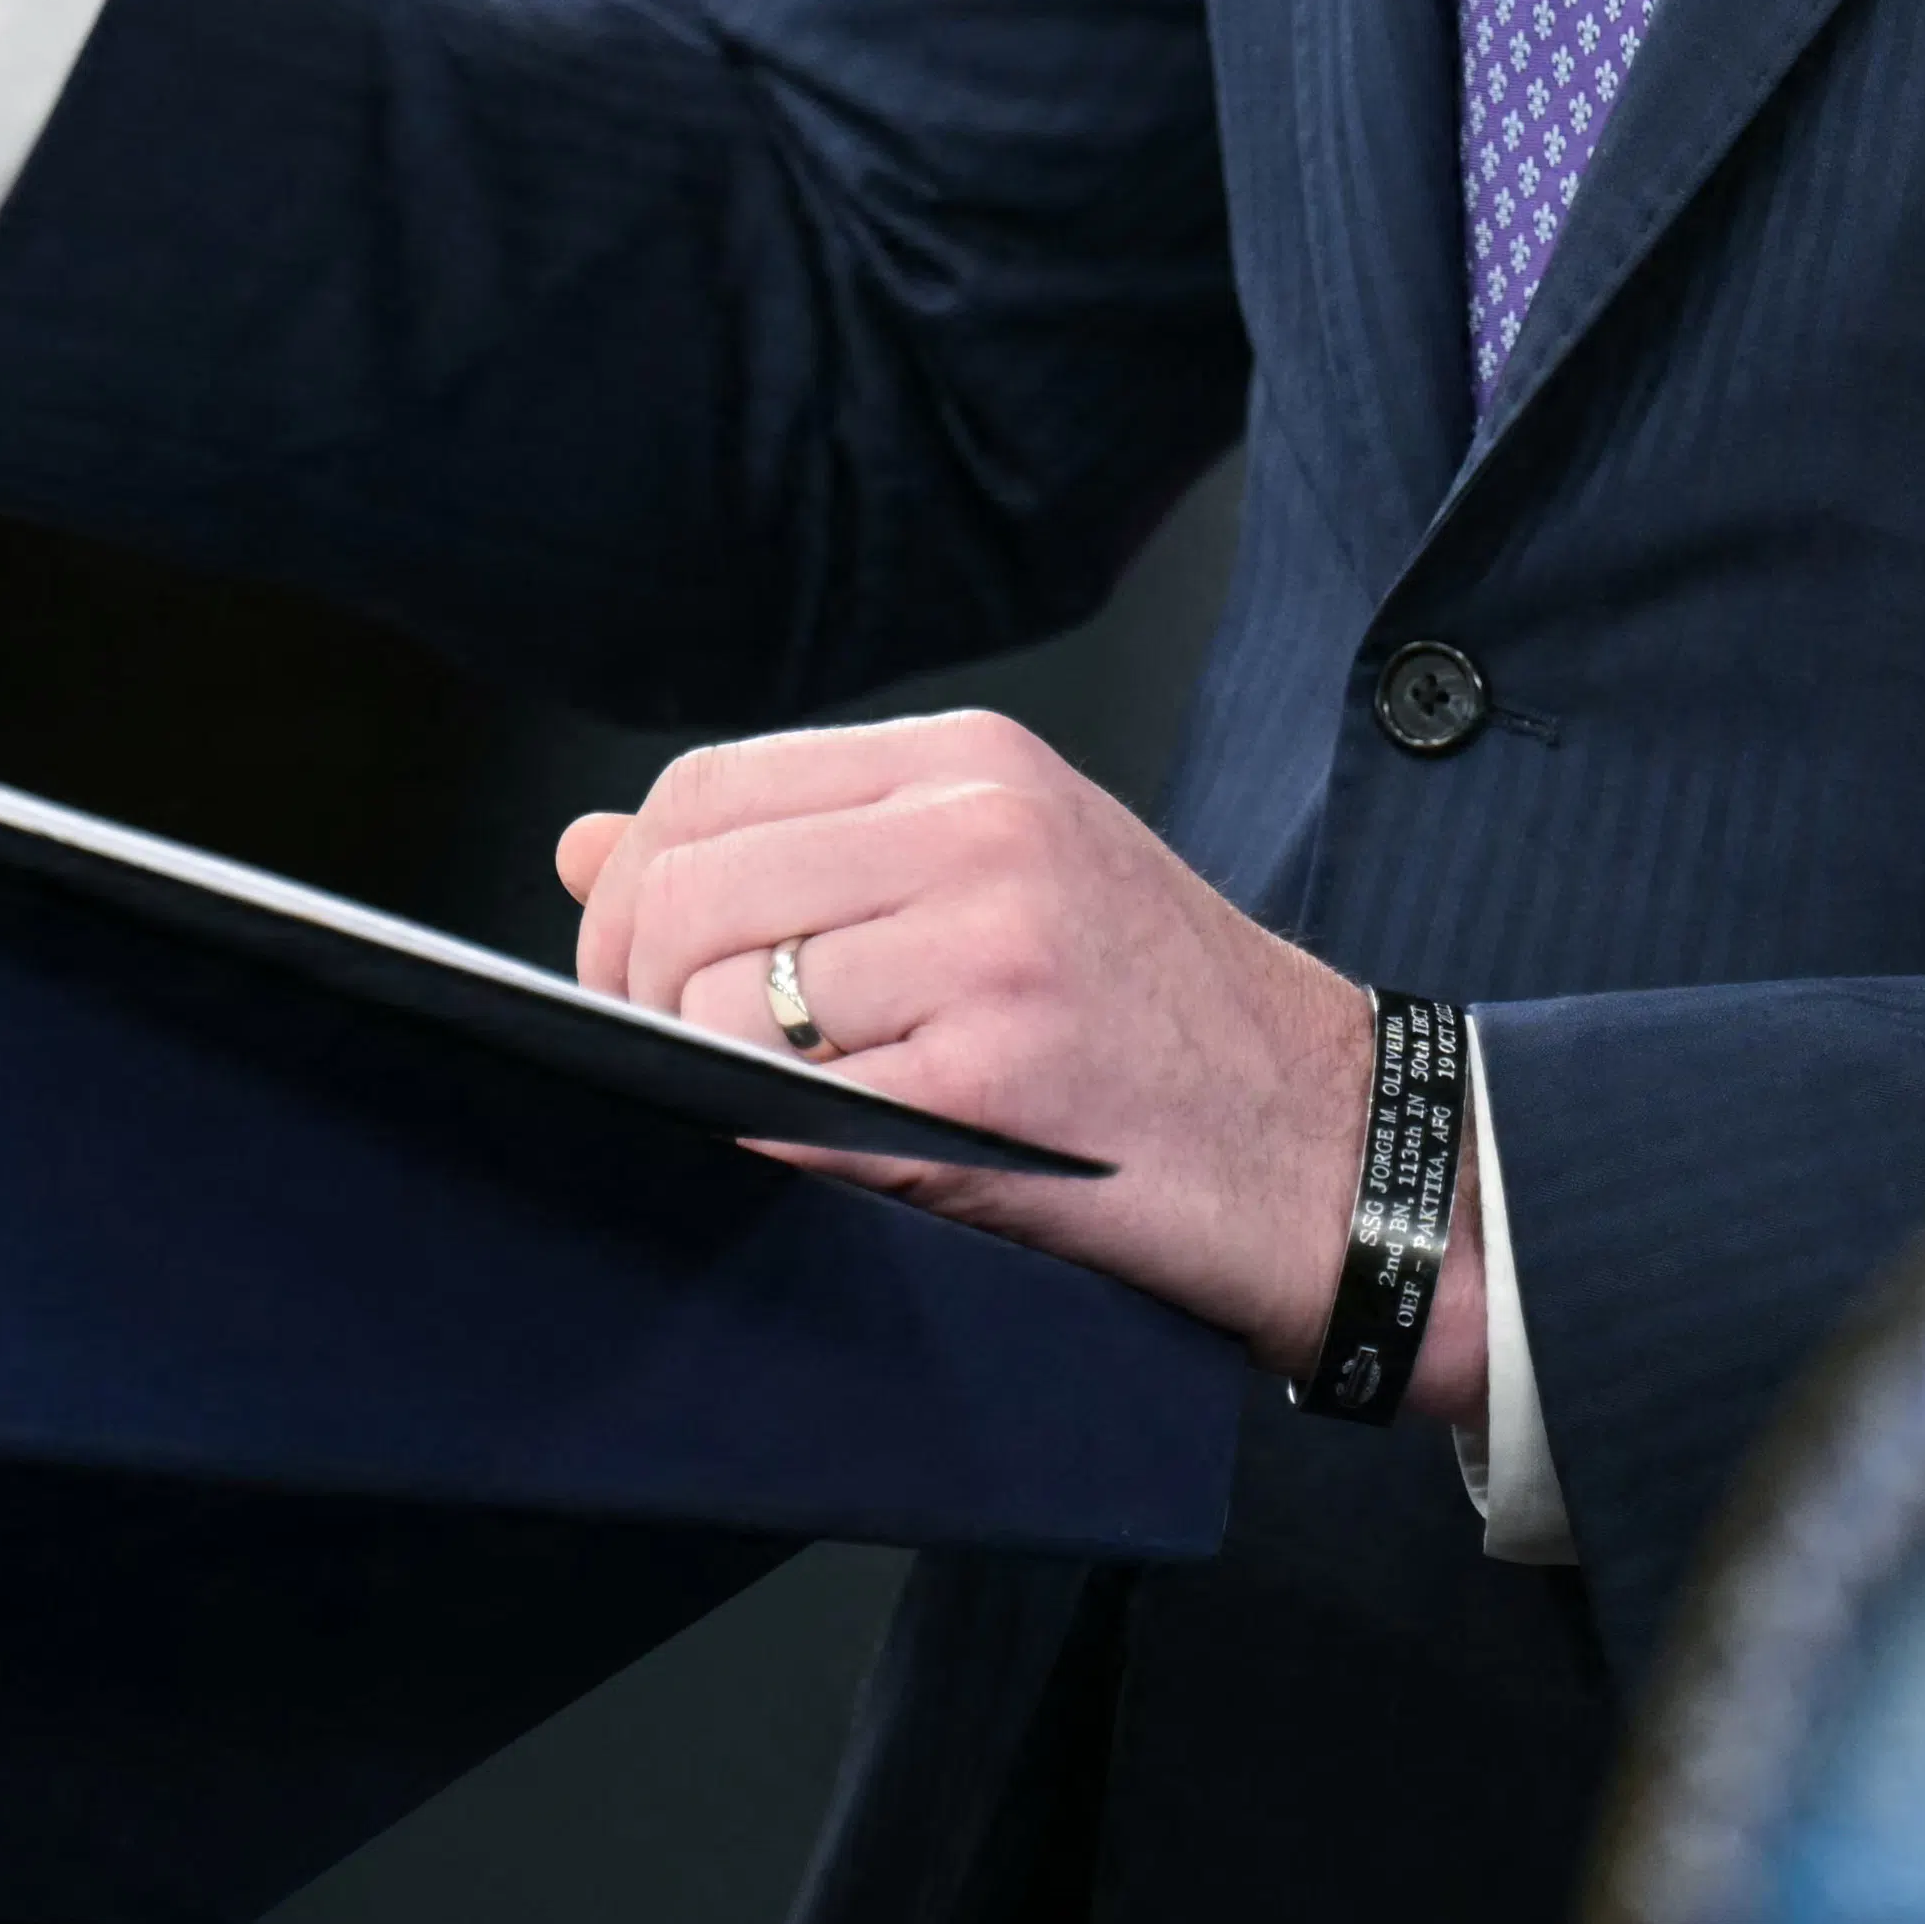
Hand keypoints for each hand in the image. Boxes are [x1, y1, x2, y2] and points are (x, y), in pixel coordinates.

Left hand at [560, 707, 1483, 1419]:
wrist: (1340, 1150)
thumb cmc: (1164, 1024)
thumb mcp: (991, 882)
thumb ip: (797, 852)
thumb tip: (584, 846)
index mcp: (972, 761)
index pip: (707, 786)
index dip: (631, 894)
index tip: (637, 979)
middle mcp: (979, 827)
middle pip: (689, 891)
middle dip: (641, 999)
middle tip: (684, 1070)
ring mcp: (992, 948)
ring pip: (721, 1002)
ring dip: (709, 1083)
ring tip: (783, 1117)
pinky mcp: (996, 1077)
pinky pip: (788, 1107)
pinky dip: (772, 1147)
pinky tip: (833, 1162)